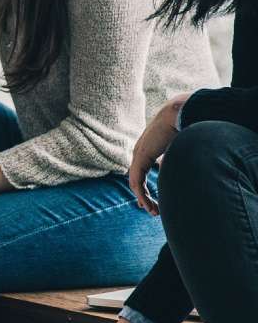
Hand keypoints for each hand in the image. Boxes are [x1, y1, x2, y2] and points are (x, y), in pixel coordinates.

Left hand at [129, 94, 187, 215]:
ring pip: (136, 182)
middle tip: (151, 209)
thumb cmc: (185, 124)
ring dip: (144, 198)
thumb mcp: (181, 145)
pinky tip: (146, 204)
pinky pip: (137, 181)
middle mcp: (141, 151)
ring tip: (153, 211)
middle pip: (138, 178)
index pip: (143, 170)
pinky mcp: (140, 158)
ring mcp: (139, 154)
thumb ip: (177, 157)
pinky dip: (142, 194)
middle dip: (144, 196)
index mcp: (149, 148)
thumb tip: (182, 168)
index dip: (146, 186)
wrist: (180, 112)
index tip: (152, 199)